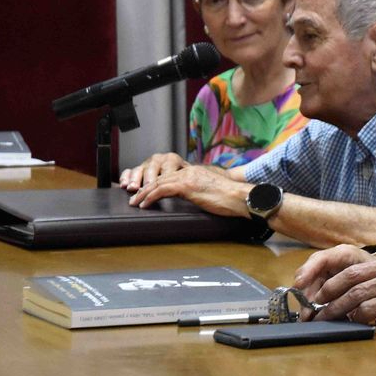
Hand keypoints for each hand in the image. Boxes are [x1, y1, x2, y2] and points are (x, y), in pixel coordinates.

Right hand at [119, 152, 188, 191]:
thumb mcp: (188, 176)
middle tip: (146, 188)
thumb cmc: (185, 176)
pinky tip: (123, 185)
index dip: (165, 179)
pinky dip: (125, 178)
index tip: (163, 188)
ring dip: (134, 180)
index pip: (167, 169)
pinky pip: (129, 172)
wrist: (181, 171)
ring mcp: (146, 164)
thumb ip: (187, 180)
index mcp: (172, 159)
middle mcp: (158, 159)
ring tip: (132, 188)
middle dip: (148, 179)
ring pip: (139, 170)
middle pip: (151, 169)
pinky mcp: (138, 169)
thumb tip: (189, 189)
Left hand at [127, 165, 248, 216]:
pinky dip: (150, 197)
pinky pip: (162, 190)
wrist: (240, 197)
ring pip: (158, 183)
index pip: (169, 176)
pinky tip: (144, 204)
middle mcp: (189, 171)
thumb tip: (196, 197)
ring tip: (135, 202)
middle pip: (160, 178)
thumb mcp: (211, 191)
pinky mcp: (186, 186)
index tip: (146, 192)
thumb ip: (200, 190)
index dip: (155, 184)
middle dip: (145, 187)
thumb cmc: (231, 198)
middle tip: (134, 197)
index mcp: (194, 171)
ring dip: (143, 193)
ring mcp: (187, 177)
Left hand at [297, 247, 375, 330]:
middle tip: (319, 315)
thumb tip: (356, 291)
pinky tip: (366, 328)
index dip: (331, 286)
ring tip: (337, 324)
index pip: (352, 273)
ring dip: (347, 318)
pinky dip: (371, 326)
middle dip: (331, 304)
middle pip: (352, 290)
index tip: (319, 297)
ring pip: (363, 308)